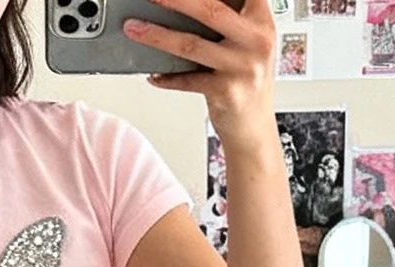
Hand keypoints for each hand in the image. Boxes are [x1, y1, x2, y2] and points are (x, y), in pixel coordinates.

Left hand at [129, 0, 274, 131]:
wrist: (254, 127)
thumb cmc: (246, 78)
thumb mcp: (247, 41)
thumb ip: (225, 18)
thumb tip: (179, 4)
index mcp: (261, 20)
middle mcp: (257, 41)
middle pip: (210, 10)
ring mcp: (243, 67)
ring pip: (191, 44)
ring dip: (157, 35)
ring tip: (133, 27)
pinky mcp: (227, 92)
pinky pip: (187, 80)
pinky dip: (166, 77)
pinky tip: (153, 74)